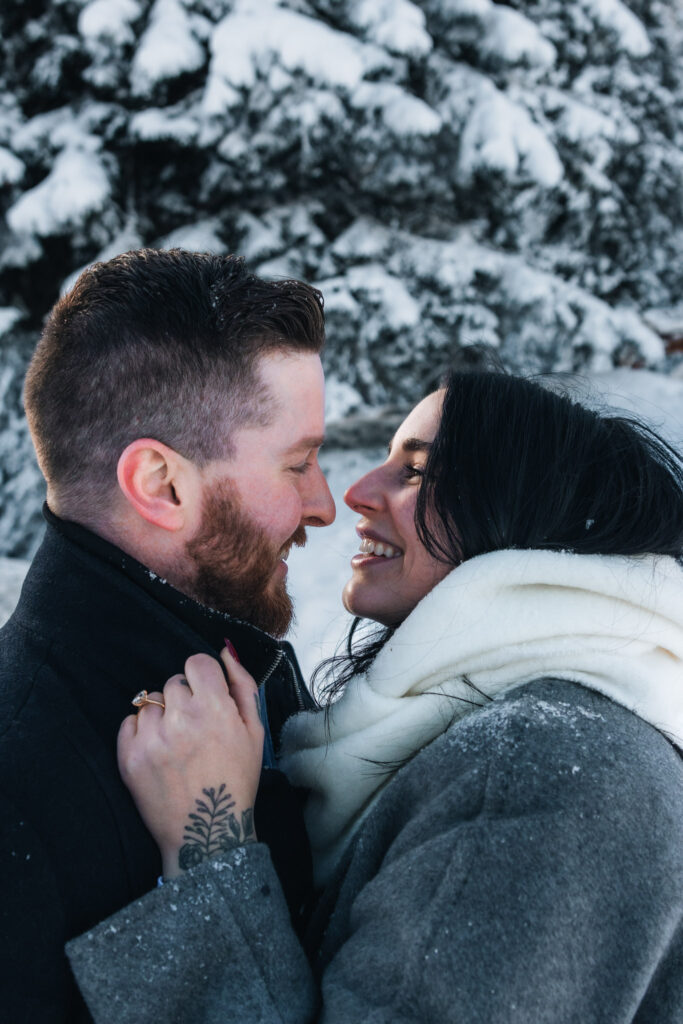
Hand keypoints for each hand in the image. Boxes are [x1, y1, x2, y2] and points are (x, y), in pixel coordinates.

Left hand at [118, 648, 264, 878]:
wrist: (207, 831)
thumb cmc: (236, 779)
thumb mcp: (254, 731)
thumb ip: (243, 684)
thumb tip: (225, 651)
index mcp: (215, 708)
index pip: (196, 662)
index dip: (203, 678)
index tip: (207, 696)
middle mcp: (181, 718)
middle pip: (174, 682)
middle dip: (185, 699)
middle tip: (195, 728)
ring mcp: (152, 738)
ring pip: (151, 702)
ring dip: (163, 716)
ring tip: (177, 744)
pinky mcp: (129, 757)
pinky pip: (128, 722)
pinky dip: (141, 733)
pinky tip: (159, 751)